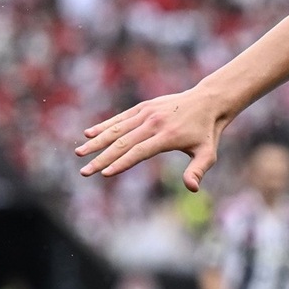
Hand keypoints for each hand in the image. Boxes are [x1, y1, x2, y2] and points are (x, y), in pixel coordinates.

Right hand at [75, 87, 224, 191]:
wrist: (209, 101)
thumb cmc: (207, 132)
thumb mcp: (208, 153)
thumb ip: (197, 170)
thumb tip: (192, 188)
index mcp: (168, 136)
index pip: (140, 152)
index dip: (122, 163)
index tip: (105, 174)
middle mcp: (155, 123)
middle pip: (123, 142)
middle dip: (102, 158)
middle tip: (84, 172)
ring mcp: (148, 113)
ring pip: (118, 129)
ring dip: (97, 141)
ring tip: (80, 153)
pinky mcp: (145, 106)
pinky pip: (122, 117)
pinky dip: (105, 125)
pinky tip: (88, 133)